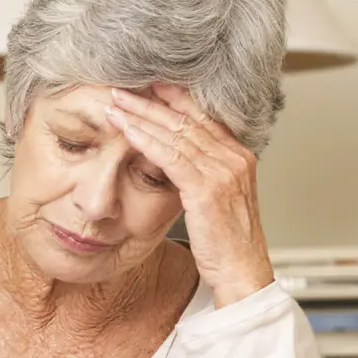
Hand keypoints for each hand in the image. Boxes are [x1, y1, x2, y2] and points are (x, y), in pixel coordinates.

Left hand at [105, 84, 274, 307]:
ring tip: (115, 104)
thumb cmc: (226, 243)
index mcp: (238, 156)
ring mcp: (223, 171)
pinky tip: (126, 131)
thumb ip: (200, 174)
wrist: (242, 273)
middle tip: (122, 87)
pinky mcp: (208, 189)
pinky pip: (170, 157)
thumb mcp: (214, 200)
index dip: (173, 97)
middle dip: (150, 101)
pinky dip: (145, 141)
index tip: (147, 84)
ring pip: (176, 133)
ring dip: (141, 116)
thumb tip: (173, 160)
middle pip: (186, 119)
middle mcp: (234, 157)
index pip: (202, 116)